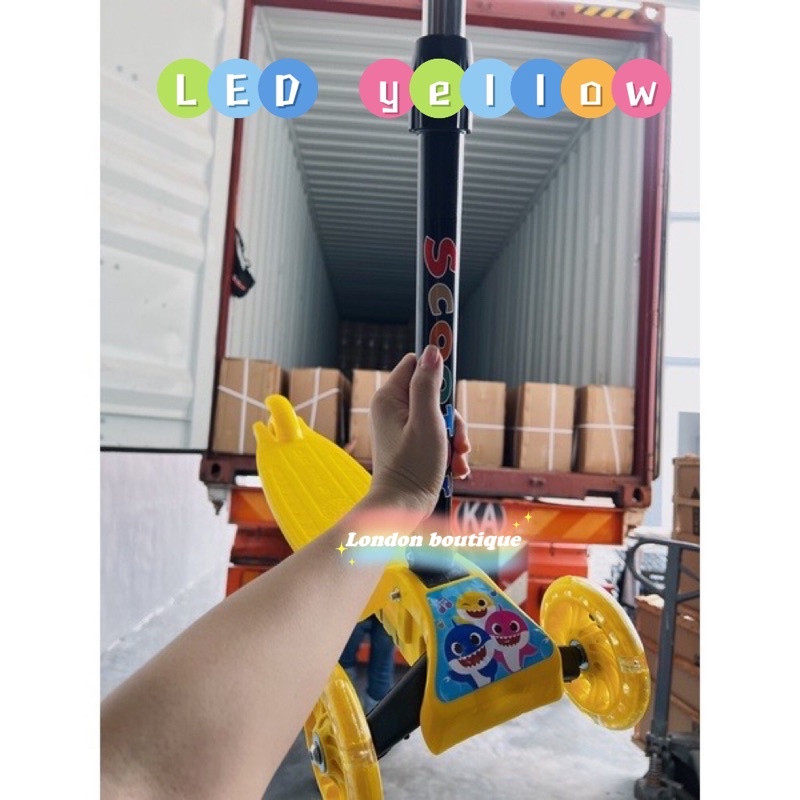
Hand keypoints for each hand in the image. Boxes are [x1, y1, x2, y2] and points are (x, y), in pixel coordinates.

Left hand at [367, 345, 469, 518]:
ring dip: (454, 438)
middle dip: (452, 418)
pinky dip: (450, 451)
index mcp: (390, 398)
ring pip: (440, 418)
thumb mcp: (427, 421)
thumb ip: (429, 385)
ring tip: (457, 460)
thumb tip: (433, 350)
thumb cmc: (412, 468)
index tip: (452, 390)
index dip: (438, 374)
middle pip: (434, 394)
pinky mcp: (412, 445)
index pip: (416, 364)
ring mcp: (402, 428)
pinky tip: (455, 468)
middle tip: (457, 439)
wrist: (403, 510)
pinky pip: (437, 436)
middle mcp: (393, 410)